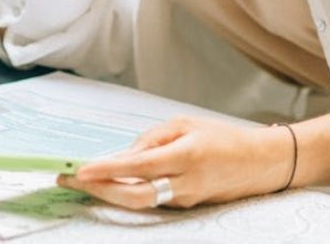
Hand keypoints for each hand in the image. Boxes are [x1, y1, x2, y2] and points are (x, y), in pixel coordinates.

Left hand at [57, 116, 292, 208]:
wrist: (261, 163)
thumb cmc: (223, 138)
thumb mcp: (186, 124)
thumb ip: (152, 138)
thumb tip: (124, 154)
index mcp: (185, 156)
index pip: (137, 166)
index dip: (107, 170)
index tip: (80, 170)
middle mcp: (184, 183)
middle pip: (133, 195)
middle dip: (98, 190)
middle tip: (69, 181)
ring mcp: (185, 198)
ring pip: (139, 200)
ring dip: (108, 192)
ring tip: (81, 181)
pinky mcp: (186, 205)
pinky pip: (151, 200)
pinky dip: (127, 191)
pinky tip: (109, 182)